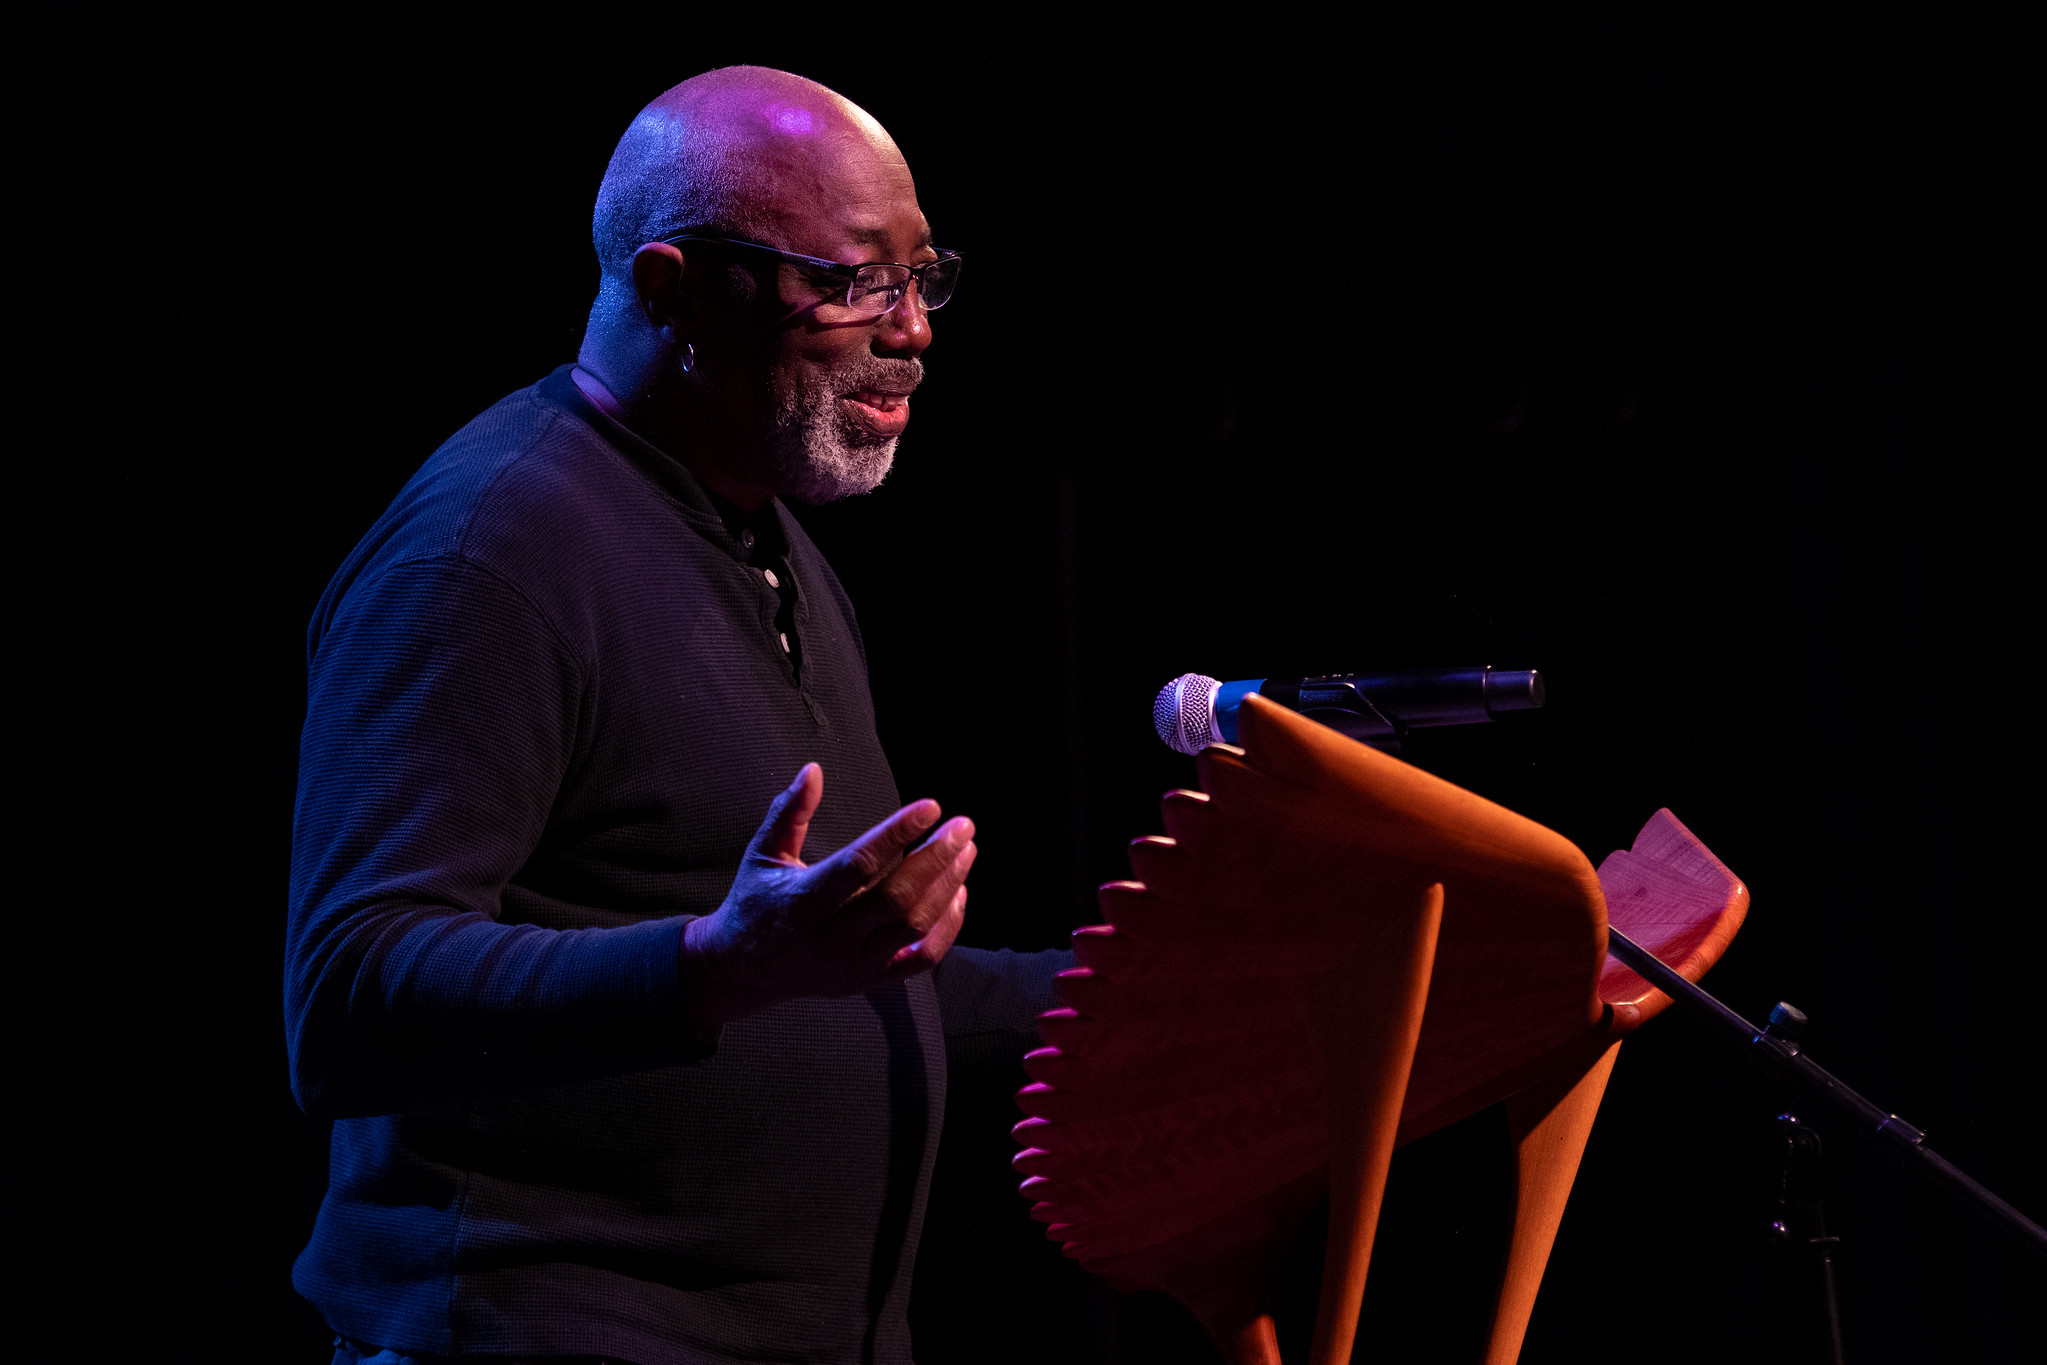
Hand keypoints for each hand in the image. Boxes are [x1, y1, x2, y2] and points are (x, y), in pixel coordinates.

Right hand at [678, 763, 974, 1027]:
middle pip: (898, 897)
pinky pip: (922, 958)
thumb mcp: (763, 853)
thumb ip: (788, 812)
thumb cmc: (755, 902)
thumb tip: (812, 769)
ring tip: (966, 850)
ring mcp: (855, 963)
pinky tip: (959, 893)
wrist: (744, 971)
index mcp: (804, 901)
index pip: (860, 864)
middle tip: (963, 826)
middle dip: (937, 858)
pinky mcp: (870, 980)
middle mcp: (832, 937)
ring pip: (915, 926)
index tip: (931, 806)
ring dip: (947, 886)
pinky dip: (948, 927)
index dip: (898, 833)